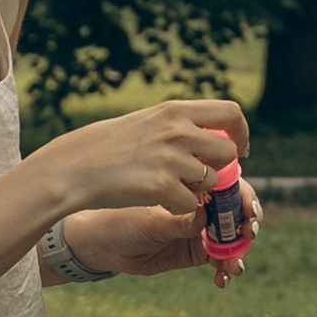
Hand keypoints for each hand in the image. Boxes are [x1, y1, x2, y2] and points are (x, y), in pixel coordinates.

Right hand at [33, 95, 248, 225]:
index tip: (238, 149)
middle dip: (222, 168)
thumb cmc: (109, 146)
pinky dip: (179, 206)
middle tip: (204, 177)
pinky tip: (157, 199)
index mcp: (175, 110)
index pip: (231, 112)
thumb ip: (180, 126)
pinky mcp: (162, 187)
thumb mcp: (148, 122)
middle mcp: (177, 130)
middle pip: (228, 151)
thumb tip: (214, 136)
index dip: (241, 133)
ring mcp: (171, 159)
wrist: (75, 167)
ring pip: (211, 180)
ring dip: (197, 189)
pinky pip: (191, 203)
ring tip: (169, 186)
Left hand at [55, 176, 260, 282]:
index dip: (244, 198)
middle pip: (238, 213)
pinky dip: (225, 270)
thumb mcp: (151, 219)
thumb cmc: (121, 217)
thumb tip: (206, 217)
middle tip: (246, 235)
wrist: (102, 242)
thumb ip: (180, 222)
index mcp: (192, 184)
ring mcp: (200, 229)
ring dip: (239, 253)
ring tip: (234, 268)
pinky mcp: (195, 252)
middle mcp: (201, 204)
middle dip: (248, 225)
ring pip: (232, 239)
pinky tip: (222, 280)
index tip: (247, 211)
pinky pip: (219, 261)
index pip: (229, 186)